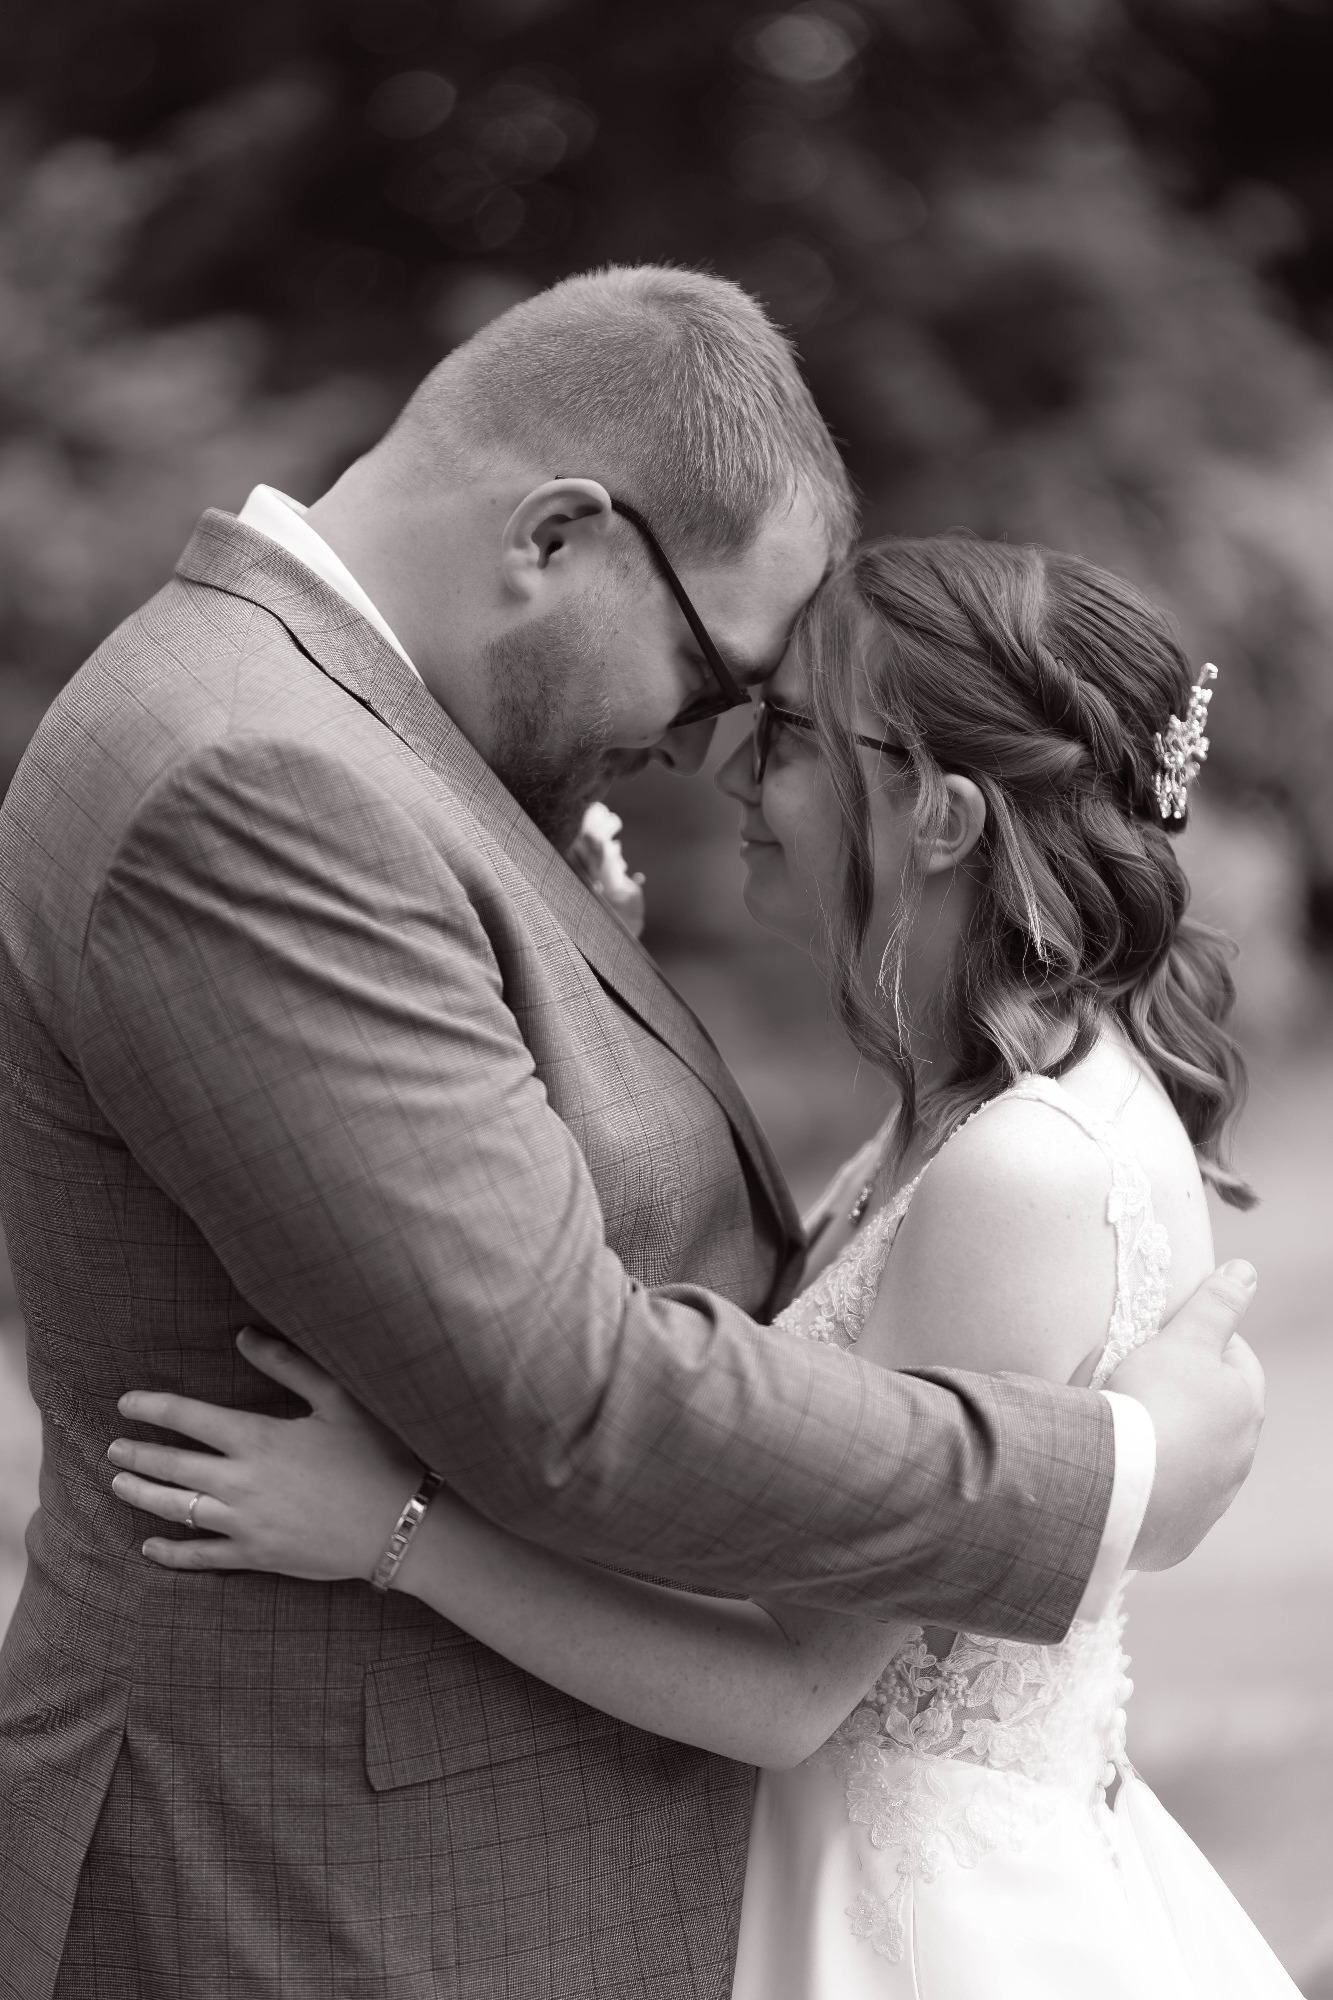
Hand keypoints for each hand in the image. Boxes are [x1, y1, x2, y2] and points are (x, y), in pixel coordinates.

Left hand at [107, 1329, 422, 1578]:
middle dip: (136, 1454)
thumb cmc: (376, 1455)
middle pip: (171, 1464)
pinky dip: (170, 1553)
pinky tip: (149, 1547)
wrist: (402, 1524)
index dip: (152, 1407)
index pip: (188, 1417)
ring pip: (176, 1508)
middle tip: (112, 1448)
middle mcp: (241, 1481)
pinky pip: (201, 1556)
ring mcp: (245, 1522)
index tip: (127, 1403)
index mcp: (258, 1437)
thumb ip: (287, 1364)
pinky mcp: (256, 1555)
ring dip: (142, 1495)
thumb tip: (243, 1336)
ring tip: (119, 1484)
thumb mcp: (338, 1399)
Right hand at [1110, 1261, 1264, 1569]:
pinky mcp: (1179, 1534)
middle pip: (1219, 1413)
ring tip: (1129, 1426)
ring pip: (1197, 1459)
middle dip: (1190, 1395)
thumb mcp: (1182, 1340)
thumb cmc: (1152, 1403)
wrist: (1120, 1486)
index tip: (1171, 1336)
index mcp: (1244, 1407)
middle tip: (1143, 1378)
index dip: (1206, 1341)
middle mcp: (1238, 1458)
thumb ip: (1216, 1304)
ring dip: (1173, 1442)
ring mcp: (1211, 1500)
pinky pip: (1169, 1501)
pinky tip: (1124, 1471)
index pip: (1239, 1360)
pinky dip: (1153, 1484)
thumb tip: (1246, 1271)